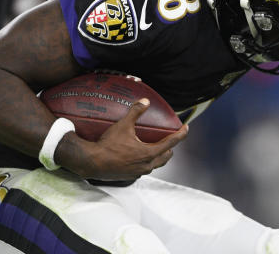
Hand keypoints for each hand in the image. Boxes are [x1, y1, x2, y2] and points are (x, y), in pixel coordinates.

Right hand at [73, 99, 188, 180]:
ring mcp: (139, 173)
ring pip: (156, 164)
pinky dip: (147, 161)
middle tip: (170, 137)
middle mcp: (146, 165)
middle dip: (170, 146)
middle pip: (166, 156)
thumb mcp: (123, 125)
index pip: (171, 143)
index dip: (181, 134)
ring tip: (157, 145)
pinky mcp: (130, 176)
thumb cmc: (107, 145)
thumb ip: (135, 112)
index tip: (186, 128)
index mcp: (149, 153)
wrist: (92, 163)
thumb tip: (145, 101)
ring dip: (159, 155)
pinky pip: (145, 168)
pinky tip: (140, 155)